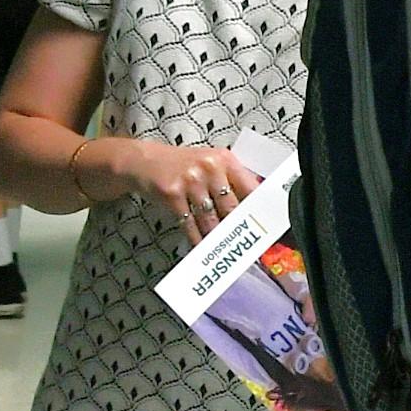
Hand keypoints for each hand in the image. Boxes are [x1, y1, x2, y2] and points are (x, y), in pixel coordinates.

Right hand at [119, 140, 262, 241]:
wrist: (144, 161)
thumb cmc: (183, 165)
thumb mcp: (210, 163)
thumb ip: (232, 180)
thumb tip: (256, 205)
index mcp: (225, 160)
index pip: (250, 188)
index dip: (258, 210)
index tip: (266, 227)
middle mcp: (209, 168)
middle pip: (232, 207)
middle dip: (240, 229)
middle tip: (249, 246)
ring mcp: (190, 181)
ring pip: (211, 219)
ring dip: (219, 238)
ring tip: (227, 250)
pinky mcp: (172, 194)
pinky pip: (190, 224)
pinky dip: (197, 238)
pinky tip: (203, 247)